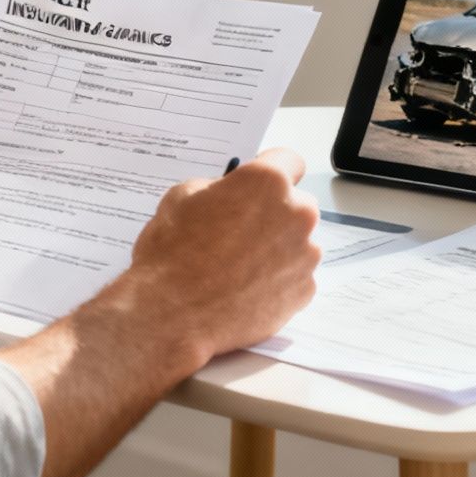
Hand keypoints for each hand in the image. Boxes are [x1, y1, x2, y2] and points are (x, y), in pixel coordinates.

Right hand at [111, 148, 322, 367]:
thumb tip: (230, 194)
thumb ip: (219, 188)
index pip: (289, 160)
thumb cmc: (172, 254)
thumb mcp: (182, 197)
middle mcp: (296, 214)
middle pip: (296, 203)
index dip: (271, 170)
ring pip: (298, 242)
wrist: (171, 316)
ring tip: (240, 266)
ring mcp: (304, 255)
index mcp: (267, 182)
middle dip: (274, 212)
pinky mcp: (304, 291)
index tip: (260, 184)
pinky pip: (295, 275)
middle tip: (242, 230)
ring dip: (277, 247)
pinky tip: (246, 288)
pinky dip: (277, 279)